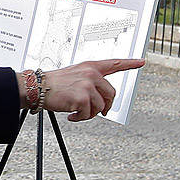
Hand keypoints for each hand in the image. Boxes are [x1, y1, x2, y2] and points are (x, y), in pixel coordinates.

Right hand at [24, 59, 144, 121]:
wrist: (38, 87)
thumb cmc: (54, 83)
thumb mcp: (75, 75)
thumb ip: (91, 81)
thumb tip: (102, 98)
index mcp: (91, 66)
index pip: (114, 63)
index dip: (130, 63)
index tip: (141, 62)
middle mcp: (91, 74)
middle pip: (111, 94)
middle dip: (105, 106)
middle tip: (98, 112)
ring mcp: (88, 85)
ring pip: (100, 107)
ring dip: (89, 113)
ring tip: (77, 112)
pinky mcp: (83, 98)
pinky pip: (88, 114)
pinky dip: (80, 118)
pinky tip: (72, 115)